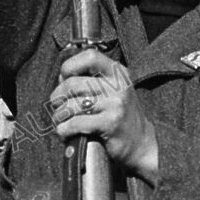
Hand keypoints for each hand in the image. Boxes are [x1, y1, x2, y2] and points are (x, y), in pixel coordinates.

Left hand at [49, 49, 157, 184]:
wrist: (142, 142)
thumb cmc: (120, 116)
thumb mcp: (113, 90)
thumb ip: (92, 80)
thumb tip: (62, 78)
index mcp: (118, 72)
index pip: (89, 57)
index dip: (70, 66)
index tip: (65, 78)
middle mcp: (118, 85)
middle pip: (73, 83)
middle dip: (57, 97)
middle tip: (58, 106)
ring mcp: (115, 104)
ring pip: (71, 105)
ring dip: (59, 116)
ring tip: (62, 121)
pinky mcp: (111, 123)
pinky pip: (75, 123)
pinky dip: (64, 129)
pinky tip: (67, 132)